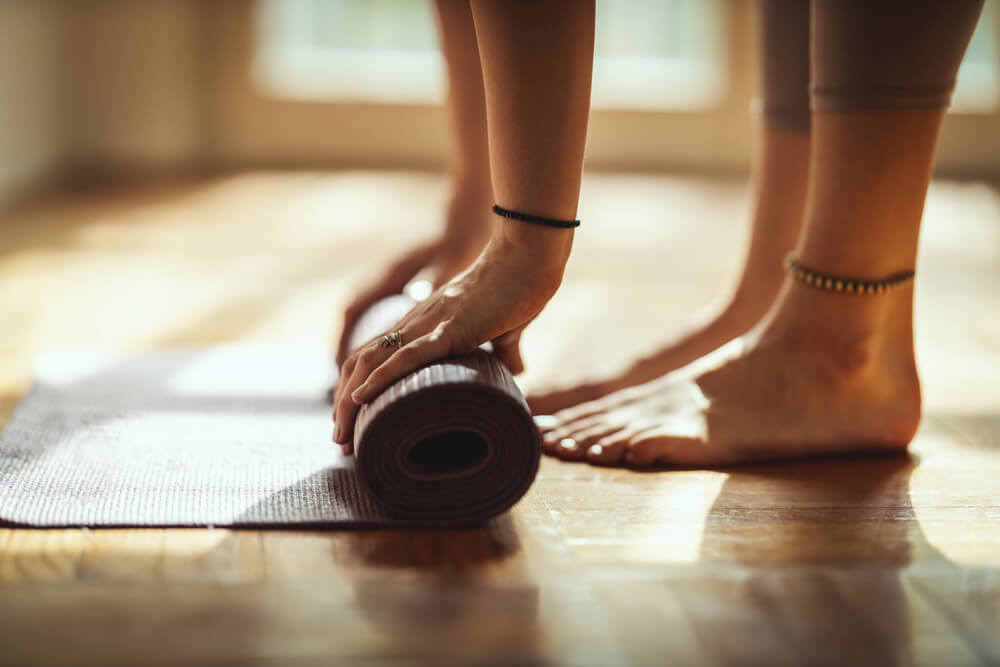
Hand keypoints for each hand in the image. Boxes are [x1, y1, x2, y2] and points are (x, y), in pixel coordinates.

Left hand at [333, 225, 571, 452]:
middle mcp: (417, 322)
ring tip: (341, 434)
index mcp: (426, 323)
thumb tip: (517, 371)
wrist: (529, 256)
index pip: (376, 355)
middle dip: (344, 403)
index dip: (358, 387)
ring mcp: (429, 324)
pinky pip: (407, 355)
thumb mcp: (507, 327)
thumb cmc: (521, 286)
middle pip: (361, 362)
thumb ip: (505, 349)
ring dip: (350, 400)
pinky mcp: (450, 329)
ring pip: (372, 361)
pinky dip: (380, 377)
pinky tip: (361, 398)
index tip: (355, 422)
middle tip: (340, 440)